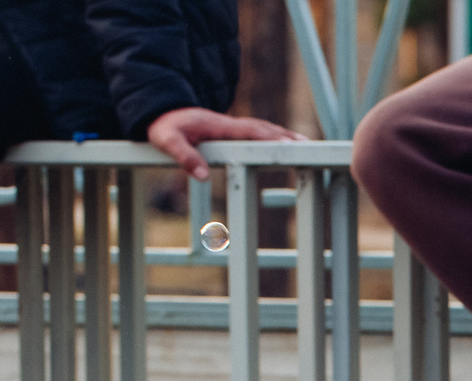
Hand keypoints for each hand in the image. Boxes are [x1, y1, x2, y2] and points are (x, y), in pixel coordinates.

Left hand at [146, 106, 305, 181]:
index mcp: (219, 126)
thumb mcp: (167, 142)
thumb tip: (203, 176)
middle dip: (286, 137)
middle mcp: (230, 124)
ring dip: (284, 136)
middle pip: (264, 129)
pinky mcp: (232, 133)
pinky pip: (257, 134)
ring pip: (263, 130)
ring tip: (306, 146)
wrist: (161, 112)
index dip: (269, 139)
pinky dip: (274, 138)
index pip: (250, 131)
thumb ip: (184, 157)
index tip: (289, 146)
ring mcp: (233, 128)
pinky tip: (285, 145)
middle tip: (309, 146)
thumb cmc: (165, 127)